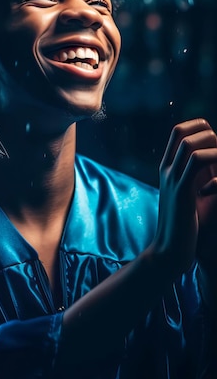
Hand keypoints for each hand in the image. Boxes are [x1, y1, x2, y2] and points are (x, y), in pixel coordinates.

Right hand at [152, 118, 216, 280]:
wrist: (170, 251)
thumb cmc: (184, 227)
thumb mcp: (190, 196)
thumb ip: (198, 179)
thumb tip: (213, 166)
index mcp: (167, 169)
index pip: (178, 131)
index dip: (198, 128)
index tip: (216, 143)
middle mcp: (167, 169)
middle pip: (182, 131)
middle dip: (207, 133)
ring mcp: (172, 178)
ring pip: (189, 143)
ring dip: (212, 145)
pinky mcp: (182, 190)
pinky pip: (197, 161)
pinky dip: (214, 159)